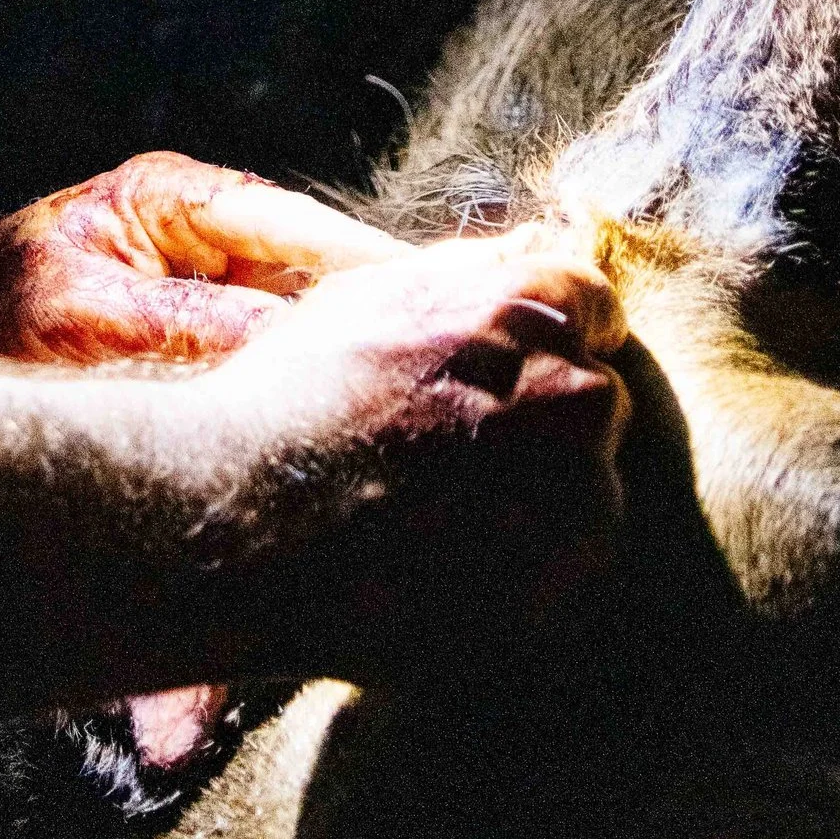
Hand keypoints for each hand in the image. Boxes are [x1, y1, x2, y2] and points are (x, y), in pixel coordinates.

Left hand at [0, 150, 413, 360]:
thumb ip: (190, 328)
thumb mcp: (88, 317)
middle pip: (312, 268)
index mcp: (177, 194)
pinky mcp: (203, 312)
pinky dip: (294, 374)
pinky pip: (265, 339)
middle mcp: (204, 221)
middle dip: (364, 315)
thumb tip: (288, 345)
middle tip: (436, 362)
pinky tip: (336, 411)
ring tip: (401, 395)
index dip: (365, 267)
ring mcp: (207, 266)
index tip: (431, 303)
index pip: (294, 226)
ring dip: (332, 353)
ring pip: (296, 310)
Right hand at [203, 220, 631, 658]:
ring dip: (535, 495)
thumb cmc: (294, 395)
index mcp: (537, 312)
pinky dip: (516, 565)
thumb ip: (470, 270)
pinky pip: (557, 569)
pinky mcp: (554, 590)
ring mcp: (573, 505)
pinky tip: (440, 559)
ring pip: (582, 491)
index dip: (543, 335)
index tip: (496, 366)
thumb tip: (532, 248)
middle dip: (543, 416)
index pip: (594, 309)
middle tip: (452, 443)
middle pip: (591, 400)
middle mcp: (575, 398)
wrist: (245, 520)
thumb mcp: (370, 296)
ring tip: (437, 509)